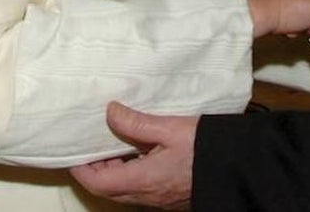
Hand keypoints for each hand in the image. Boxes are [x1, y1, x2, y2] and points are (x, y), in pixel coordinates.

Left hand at [70, 102, 195, 209]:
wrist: (237, 169)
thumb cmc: (206, 148)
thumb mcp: (171, 128)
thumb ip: (137, 122)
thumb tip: (110, 112)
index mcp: (142, 180)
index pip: (97, 182)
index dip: (80, 168)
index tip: (72, 150)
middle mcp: (146, 195)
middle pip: (107, 189)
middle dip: (94, 169)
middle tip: (90, 143)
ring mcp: (158, 198)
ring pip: (122, 190)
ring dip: (112, 171)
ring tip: (112, 143)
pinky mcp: (168, 195)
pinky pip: (138, 188)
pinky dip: (129, 172)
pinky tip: (137, 152)